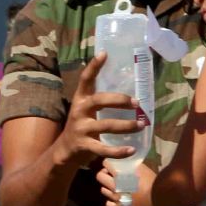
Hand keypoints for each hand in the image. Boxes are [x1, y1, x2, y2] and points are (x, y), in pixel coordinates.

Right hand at [55, 53, 144, 169]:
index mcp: (81, 99)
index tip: (104, 54)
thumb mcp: (87, 110)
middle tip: (137, 102)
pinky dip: (119, 151)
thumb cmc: (83, 126)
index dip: (94, 66)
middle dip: (119, 100)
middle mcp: (79, 111)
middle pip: (99, 100)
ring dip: (126, 125)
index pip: (85, 79)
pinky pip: (104, 149)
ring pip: (106, 125)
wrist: (64, 151)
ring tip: (141, 125)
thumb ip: (102, 101)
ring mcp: (81, 129)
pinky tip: (132, 149)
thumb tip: (131, 91)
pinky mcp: (84, 146)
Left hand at [96, 161, 156, 205]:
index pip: (106, 164)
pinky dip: (111, 201)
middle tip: (110, 175)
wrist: (157, 199)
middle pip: (99, 176)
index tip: (111, 164)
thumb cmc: (152, 182)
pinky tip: (116, 199)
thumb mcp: (143, 169)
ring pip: (103, 190)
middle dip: (104, 174)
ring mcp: (115, 197)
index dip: (108, 163)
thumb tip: (131, 161)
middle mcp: (114, 185)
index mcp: (119, 174)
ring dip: (107, 187)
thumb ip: (134, 165)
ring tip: (114, 187)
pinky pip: (108, 204)